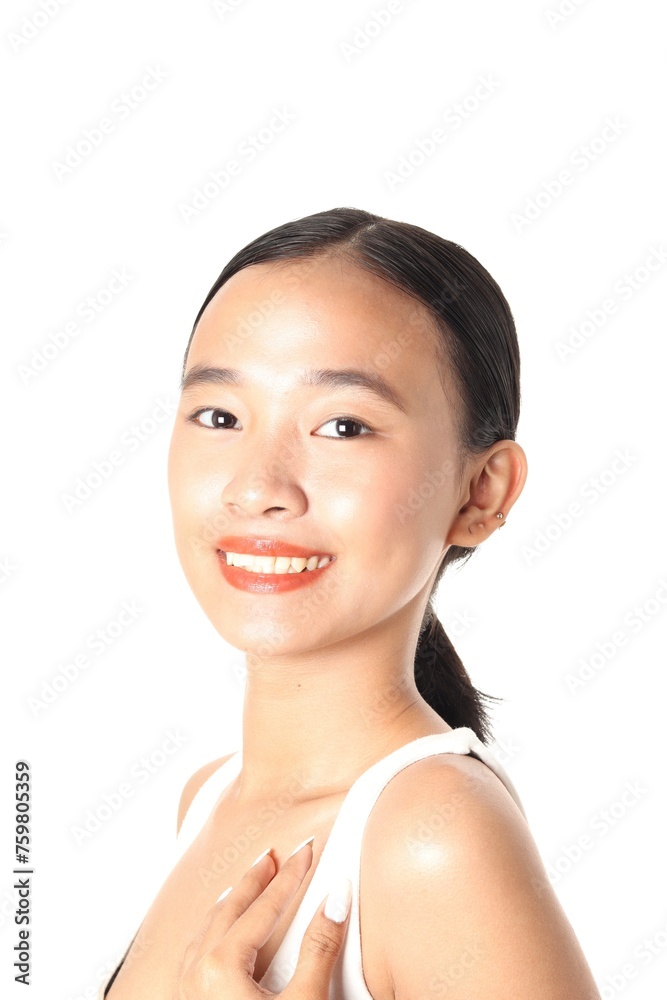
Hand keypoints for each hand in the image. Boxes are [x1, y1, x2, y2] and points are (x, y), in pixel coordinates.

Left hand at [173, 840, 351, 997]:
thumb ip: (320, 949)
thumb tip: (337, 898)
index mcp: (220, 967)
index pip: (265, 908)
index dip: (291, 876)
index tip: (306, 851)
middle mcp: (196, 975)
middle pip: (230, 910)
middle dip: (256, 880)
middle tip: (274, 856)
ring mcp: (187, 993)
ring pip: (208, 930)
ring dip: (232, 902)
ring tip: (248, 884)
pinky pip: (196, 953)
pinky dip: (214, 930)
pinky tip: (221, 931)